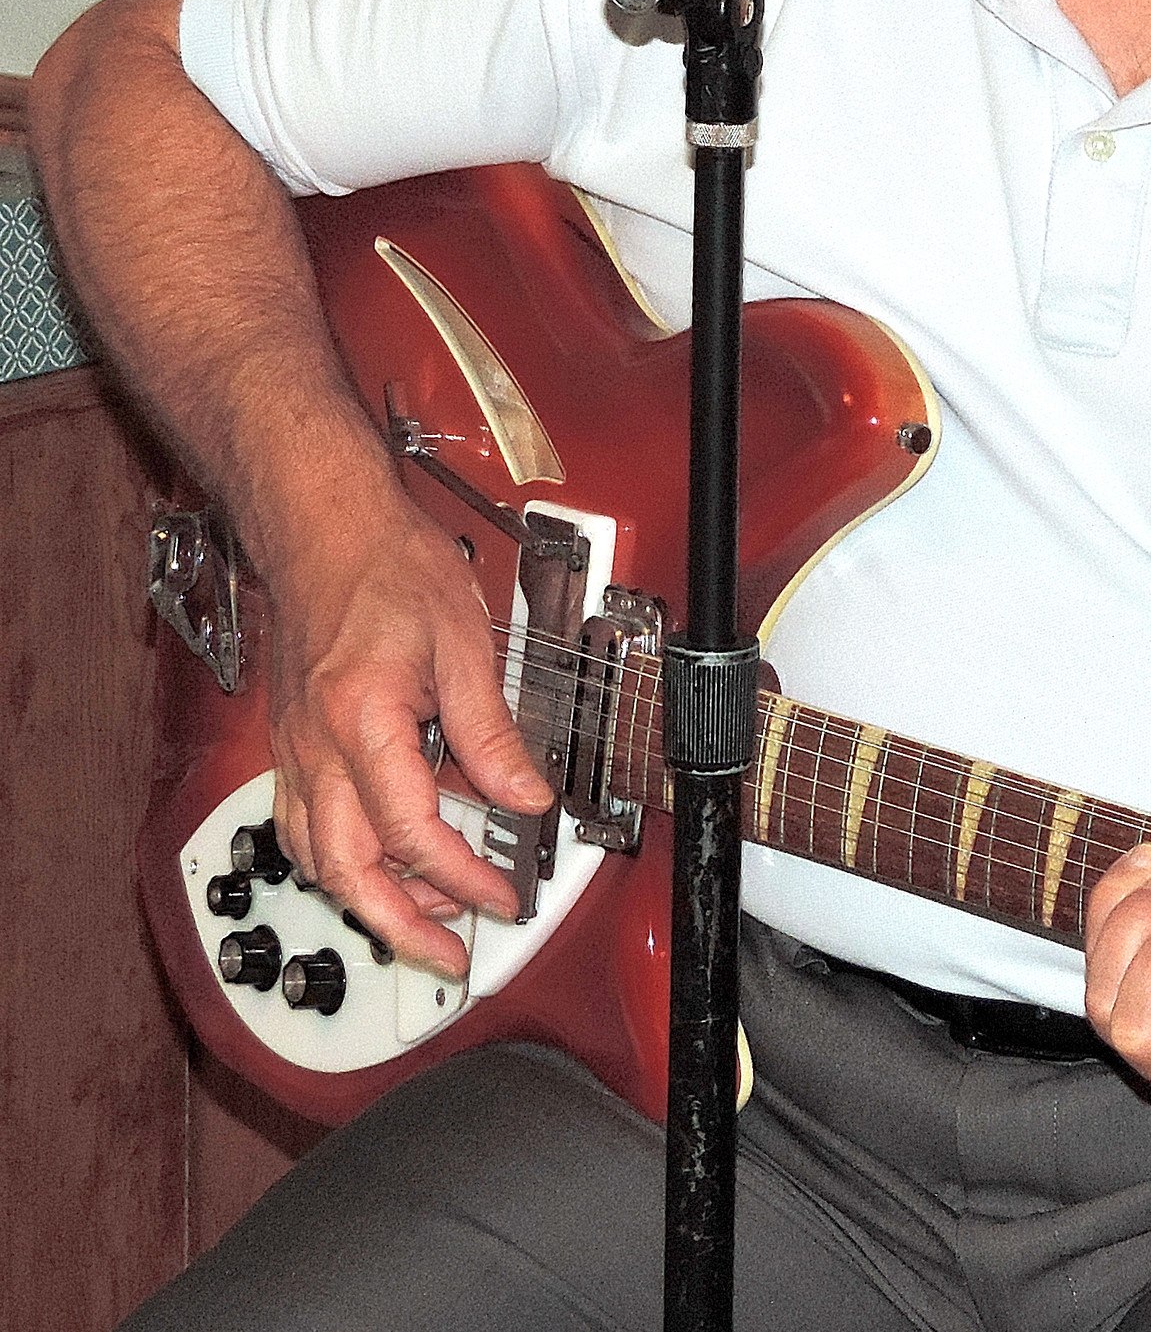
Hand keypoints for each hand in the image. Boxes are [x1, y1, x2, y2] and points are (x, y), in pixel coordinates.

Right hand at [262, 470, 553, 978]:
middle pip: (348, 871)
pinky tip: (374, 865)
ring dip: (370, 900)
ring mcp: (296, 749)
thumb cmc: (388, 564)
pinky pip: (302, 826)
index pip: (411, 833)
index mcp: (362, 723)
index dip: (463, 875)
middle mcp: (316, 748)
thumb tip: (527, 797)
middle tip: (452, 955)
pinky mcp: (292, 742)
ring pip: (318, 858)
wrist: (326, 525)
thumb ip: (493, 730)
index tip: (504, 891)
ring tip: (425, 917)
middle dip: (403, 926)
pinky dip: (339, 861)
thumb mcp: (464, 641)